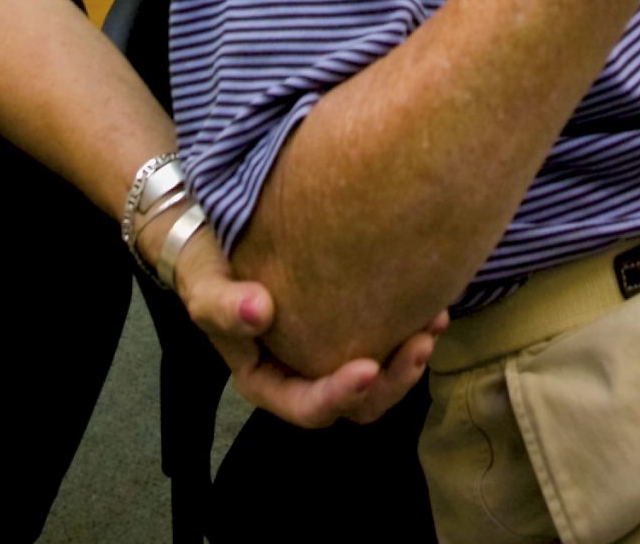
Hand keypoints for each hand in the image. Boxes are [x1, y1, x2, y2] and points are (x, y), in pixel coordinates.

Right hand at [171, 225, 444, 426]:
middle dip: (393, 381)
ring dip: (411, 357)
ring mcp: (332, 350)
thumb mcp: (204, 286)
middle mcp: (305, 374)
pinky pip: (389, 337)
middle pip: (357, 403)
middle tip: (420, 342)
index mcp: (270, 381)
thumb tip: (259, 312)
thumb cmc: (207, 264)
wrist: (219, 233)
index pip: (308, 407)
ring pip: (381, 375)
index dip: (340, 395)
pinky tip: (435, 298)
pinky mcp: (354, 320)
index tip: (368, 368)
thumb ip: (223, 305)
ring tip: (436, 320)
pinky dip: (413, 324)